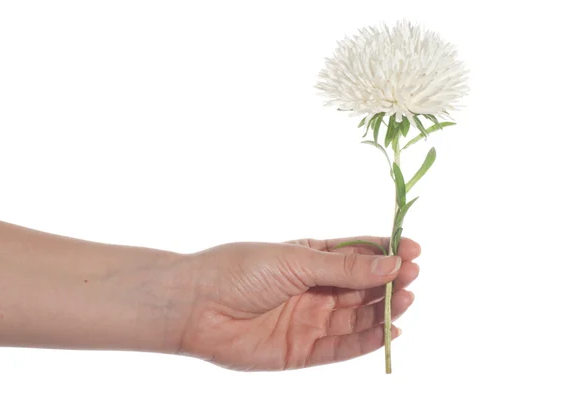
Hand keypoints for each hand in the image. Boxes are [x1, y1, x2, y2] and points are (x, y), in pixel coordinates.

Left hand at [171, 236, 420, 370]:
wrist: (196, 305)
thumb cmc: (240, 270)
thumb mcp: (296, 260)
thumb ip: (344, 267)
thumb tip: (391, 263)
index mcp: (311, 258)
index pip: (358, 255)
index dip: (386, 254)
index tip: (413, 250)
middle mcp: (315, 289)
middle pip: (362, 287)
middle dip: (389, 282)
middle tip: (412, 276)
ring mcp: (310, 320)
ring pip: (357, 317)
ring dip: (383, 310)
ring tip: (406, 299)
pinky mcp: (303, 351)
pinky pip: (343, 347)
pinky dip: (368, 341)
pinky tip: (390, 331)